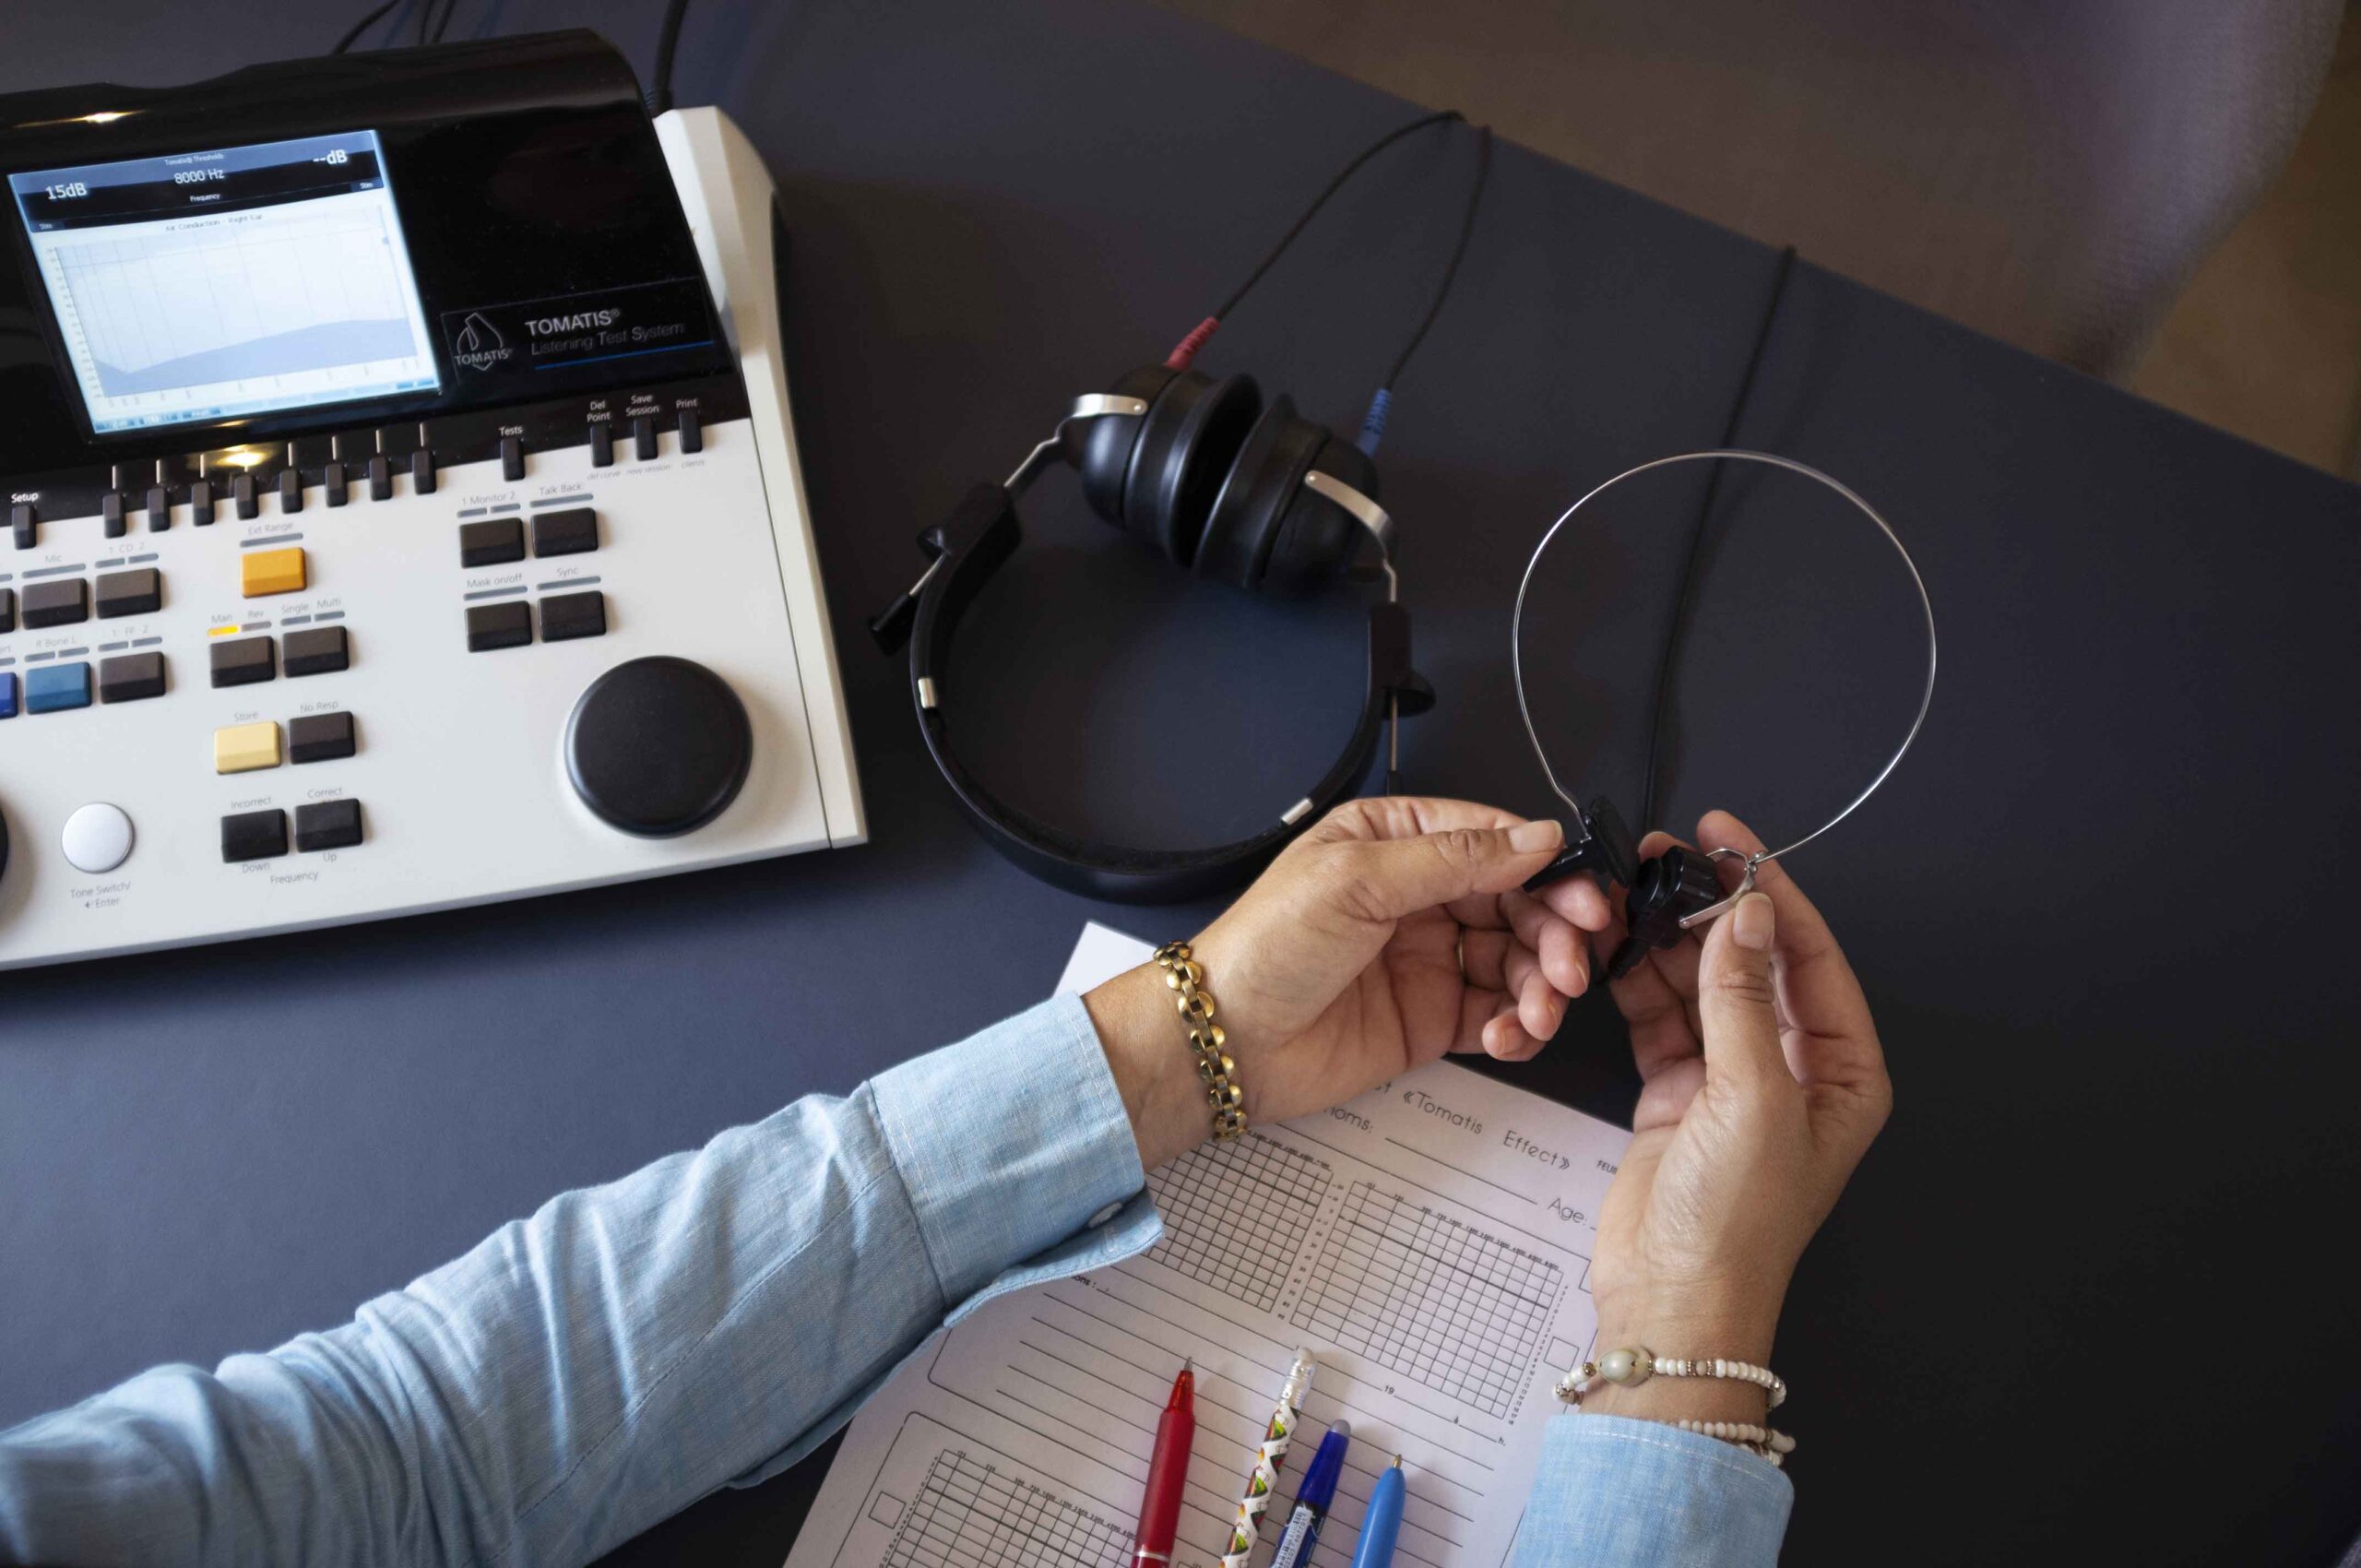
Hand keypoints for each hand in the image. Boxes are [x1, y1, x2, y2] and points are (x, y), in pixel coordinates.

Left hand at [1086, 797, 1613, 1169]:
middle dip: (1554, 934)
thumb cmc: (1267, 947)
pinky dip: (1518, 1026)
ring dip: (1542, 986)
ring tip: (1536, 1012)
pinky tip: (1509, 1035)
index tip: (1585, 899)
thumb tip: (1537, 838)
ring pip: (1517, 961)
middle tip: (1569, 967)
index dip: (1547, 870)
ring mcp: (1428, 957)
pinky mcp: (1431, 1018)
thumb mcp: (1358, 881)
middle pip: (1518, 903)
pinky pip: (1497, 1013)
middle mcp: (1417, 894)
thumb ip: (1455, 859)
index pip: (1494, 841)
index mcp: (1394, 839)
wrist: (1224, 1042)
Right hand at [1580, 810, 1891, 1424]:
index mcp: (1843, 1070)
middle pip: (1754, 960)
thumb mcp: (1752, 1096)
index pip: (1811, 956)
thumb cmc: (1735, 1221)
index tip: (1729, 840)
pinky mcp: (1676, 1091)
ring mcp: (1732, 1078)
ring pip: (1701, 982)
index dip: (1771, 892)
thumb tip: (1747, 912)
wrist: (1670, 1302)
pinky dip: (1637, 980)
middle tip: (1664, 853)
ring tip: (1627, 891)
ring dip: (1666, 938)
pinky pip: (1660, 1015)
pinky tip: (1614, 944)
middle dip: (1710, 908)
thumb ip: (1744, 997)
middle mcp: (1794, 1068)